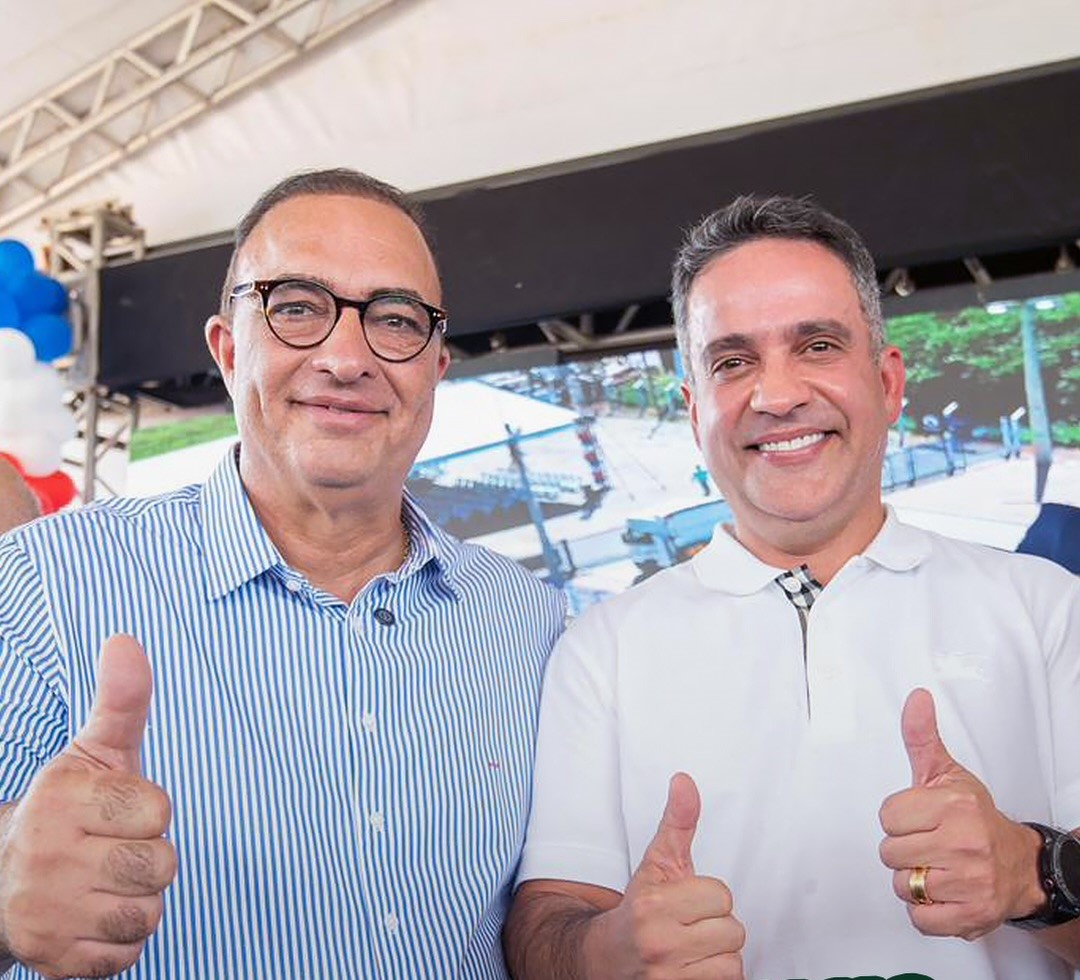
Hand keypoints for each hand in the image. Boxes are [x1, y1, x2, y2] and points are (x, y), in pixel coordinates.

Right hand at [0, 635, 176, 977]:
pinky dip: (122, 939)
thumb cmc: (73, 806)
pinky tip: (95, 915)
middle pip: (160, 865)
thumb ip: (122, 699)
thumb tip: (124, 640)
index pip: (158, 810)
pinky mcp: (54, 959)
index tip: (122, 809)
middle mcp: (45, 856)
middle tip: (117, 847)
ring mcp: (46, 912)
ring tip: (107, 881)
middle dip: (151, 856)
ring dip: (140, 898)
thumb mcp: (97, 750)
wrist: (5, 879)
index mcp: (60, 799)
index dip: (152, 810)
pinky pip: (127, 953)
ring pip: (148, 912)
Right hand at [585, 772, 744, 978]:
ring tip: (691, 951)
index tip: (687, 903)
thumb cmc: (639, 910)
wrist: (604, 960)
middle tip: (689, 928)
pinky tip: (693, 970)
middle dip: (715, 928)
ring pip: (732, 963)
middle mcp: (658, 944)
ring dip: (717, 957)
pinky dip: (715, 979)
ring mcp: (667, 978)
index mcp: (653, 905)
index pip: (722, 896)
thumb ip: (677, 823)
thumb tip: (685, 780)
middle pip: (732, 931)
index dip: (709, 898)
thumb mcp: (655, 864)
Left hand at [878, 688, 1043, 939]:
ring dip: (913, 881)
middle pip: (889, 853)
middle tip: (929, 845)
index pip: (887, 817)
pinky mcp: (971, 915)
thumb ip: (922, 737)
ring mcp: (969, 881)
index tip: (920, 818)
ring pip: (901, 885)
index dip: (899, 819)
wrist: (1020, 864)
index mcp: (953, 806)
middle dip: (904, 850)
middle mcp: (964, 843)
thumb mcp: (947, 774)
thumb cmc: (975, 818)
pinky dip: (925, 911)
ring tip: (936, 868)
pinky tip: (942, 893)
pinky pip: (919, 918)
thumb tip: (916, 697)